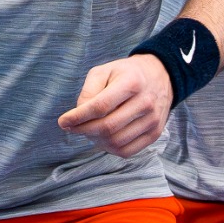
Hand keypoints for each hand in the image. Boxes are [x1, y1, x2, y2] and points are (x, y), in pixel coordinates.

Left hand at [57, 53, 172, 156]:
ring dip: (95, 140)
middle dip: (83, 130)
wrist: (160, 76)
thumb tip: (78, 115)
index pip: (100, 107)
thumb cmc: (126, 73)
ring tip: (88, 131)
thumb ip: (89, 91)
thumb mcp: (104, 70)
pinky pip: (127, 151)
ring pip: (116, 142)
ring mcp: (152, 120)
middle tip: (73, 127)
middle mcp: (145, 103)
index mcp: (132, 82)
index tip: (63, 121)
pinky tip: (103, 139)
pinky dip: (109, 149)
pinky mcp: (155, 133)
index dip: (78, 117)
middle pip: (107, 127)